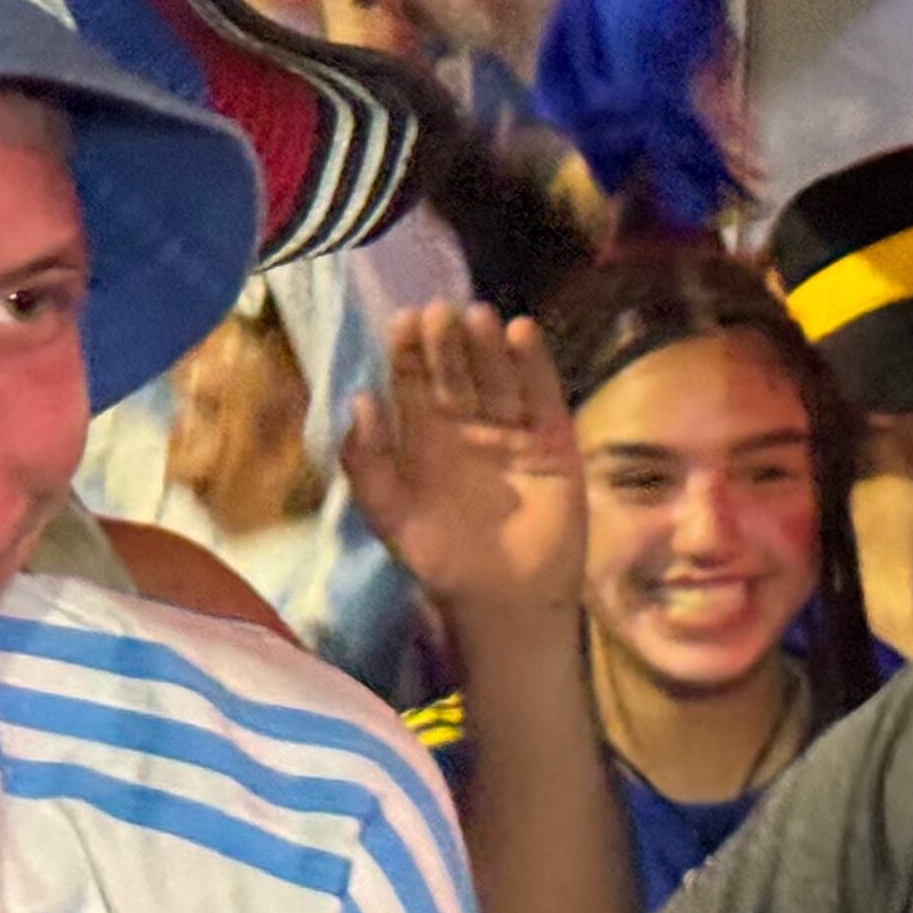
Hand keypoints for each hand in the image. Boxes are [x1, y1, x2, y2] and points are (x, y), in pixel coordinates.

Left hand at [341, 304, 585, 623]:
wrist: (505, 602)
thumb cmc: (440, 560)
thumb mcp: (390, 515)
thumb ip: (366, 464)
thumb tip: (359, 402)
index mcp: (425, 438)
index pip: (415, 383)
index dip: (409, 353)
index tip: (403, 320)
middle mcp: (467, 426)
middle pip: (456, 372)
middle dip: (446, 343)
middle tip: (439, 310)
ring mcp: (512, 432)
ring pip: (498, 378)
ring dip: (487, 347)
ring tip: (477, 316)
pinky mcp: (553, 441)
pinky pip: (543, 396)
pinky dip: (534, 365)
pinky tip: (522, 332)